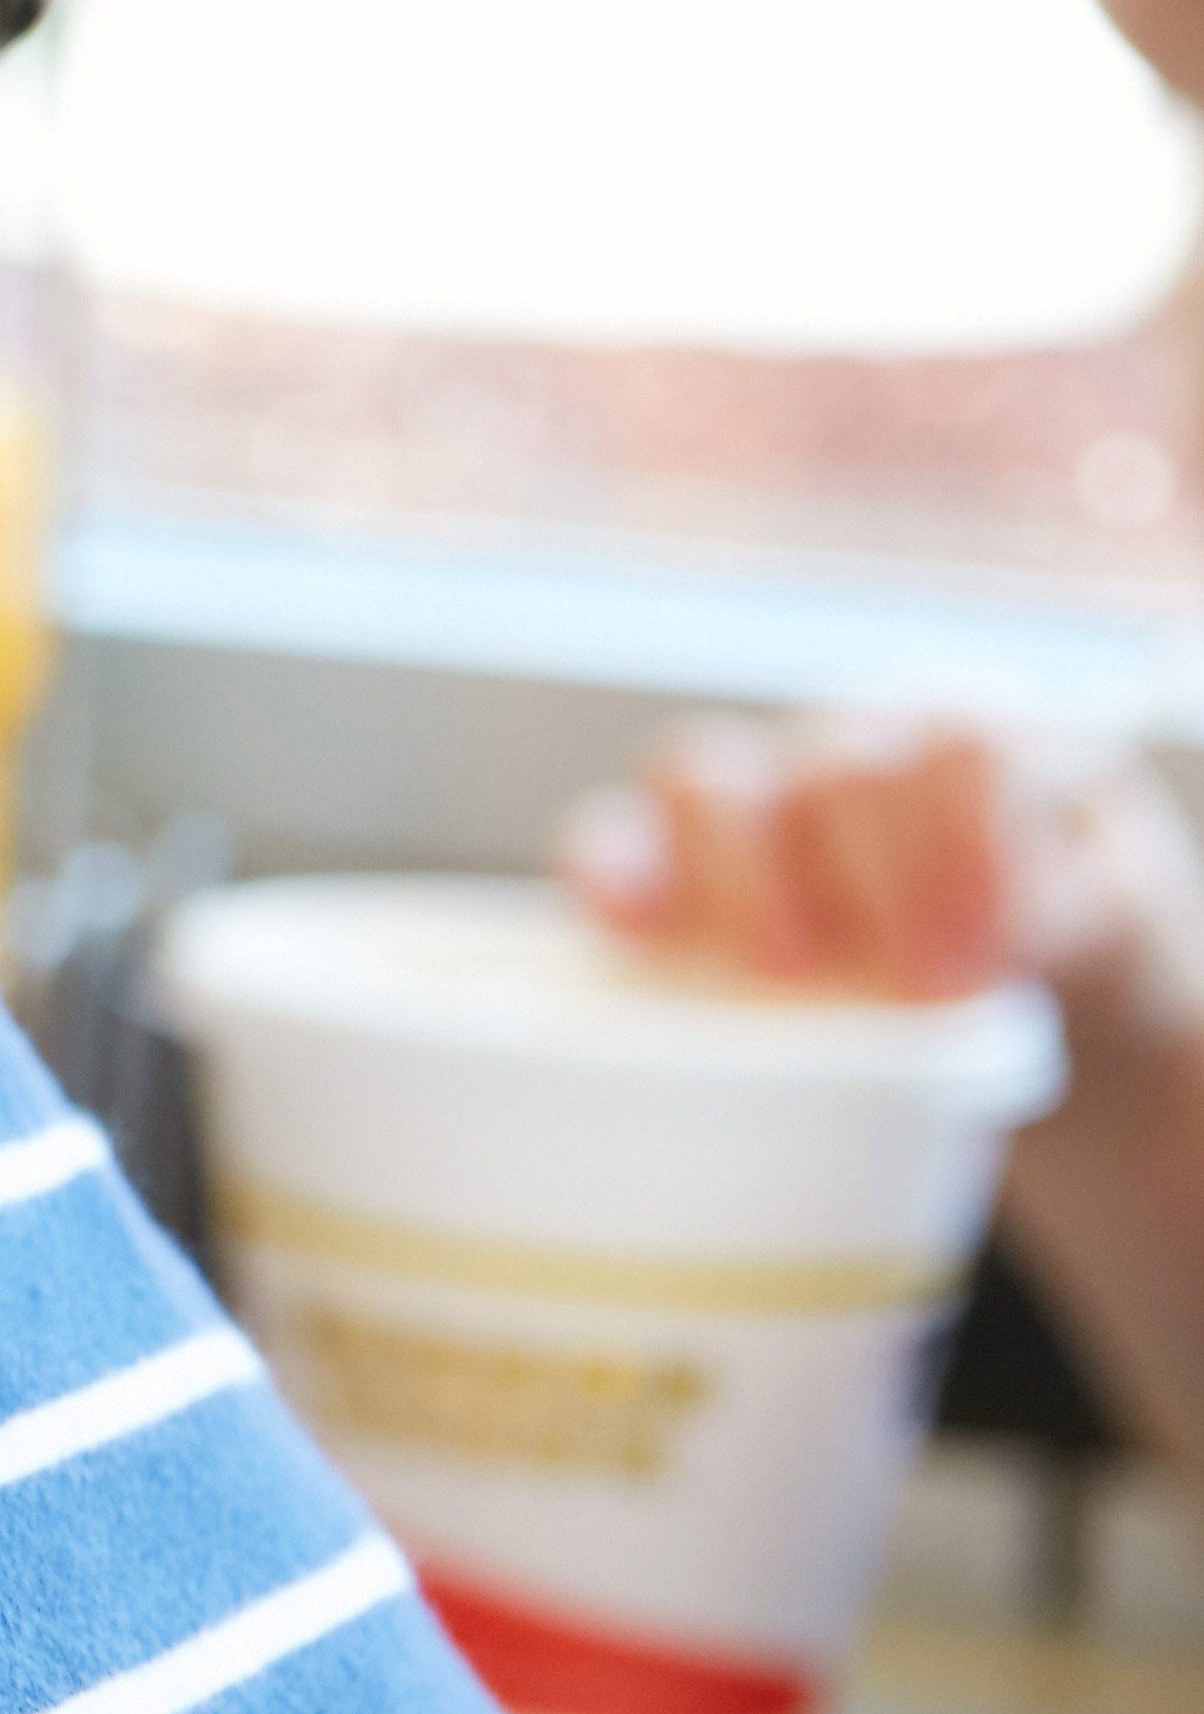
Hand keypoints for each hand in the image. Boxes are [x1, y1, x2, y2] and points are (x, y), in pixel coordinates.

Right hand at [560, 712, 1197, 1019]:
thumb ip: (1072, 915)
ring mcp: (752, 792)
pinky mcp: (665, 860)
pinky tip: (642, 934)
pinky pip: (603, 836)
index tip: (990, 957)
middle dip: (881, 880)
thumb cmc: (1066, 936)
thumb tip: (1009, 940)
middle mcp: (852, 738)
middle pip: (838, 764)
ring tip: (791, 971)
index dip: (968, 844)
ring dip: (748, 880)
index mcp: (972, 729)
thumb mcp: (1110, 924)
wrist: (1022, 978)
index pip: (959, 739)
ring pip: (704, 777)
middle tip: (925, 984)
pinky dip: (612, 879)